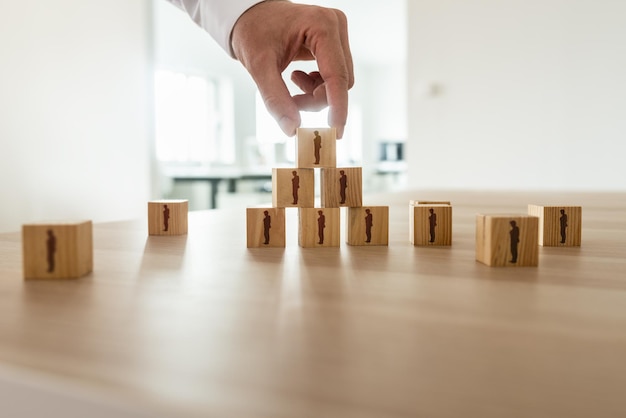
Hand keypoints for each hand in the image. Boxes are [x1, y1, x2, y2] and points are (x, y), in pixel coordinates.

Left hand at [231, 1, 353, 137]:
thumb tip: (292, 129)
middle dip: (317, 100)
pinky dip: (318, 86)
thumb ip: (276, 99)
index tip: (336, 132)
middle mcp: (335, 26)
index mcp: (322, 26)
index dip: (338, 107)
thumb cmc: (253, 31)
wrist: (250, 15)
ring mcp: (337, 34)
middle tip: (292, 103)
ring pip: (339, 82)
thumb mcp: (259, 66)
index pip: (337, 76)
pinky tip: (298, 78)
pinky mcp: (334, 42)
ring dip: (317, 94)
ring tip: (292, 86)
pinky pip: (335, 76)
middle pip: (340, 82)